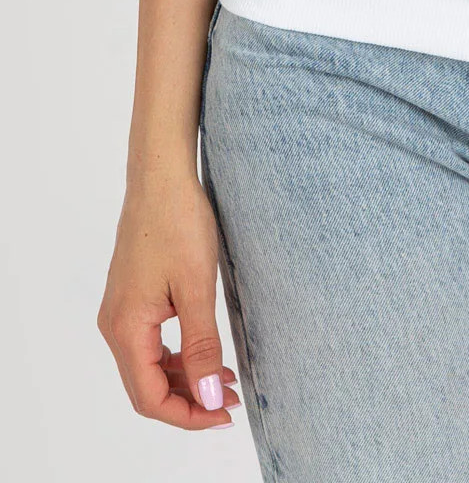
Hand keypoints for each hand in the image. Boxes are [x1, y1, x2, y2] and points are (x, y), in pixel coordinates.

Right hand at [98, 171, 241, 430]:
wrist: (162, 176)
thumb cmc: (178, 223)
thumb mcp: (196, 288)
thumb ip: (201, 346)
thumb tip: (209, 396)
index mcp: (125, 329)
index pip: (149, 397)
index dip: (187, 414)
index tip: (224, 413)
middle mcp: (115, 326)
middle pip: (147, 386)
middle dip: (189, 400)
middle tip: (232, 399)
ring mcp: (121, 312)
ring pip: (149, 366)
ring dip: (186, 378)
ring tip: (227, 379)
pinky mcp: (133, 298)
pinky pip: (150, 343)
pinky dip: (178, 356)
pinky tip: (206, 353)